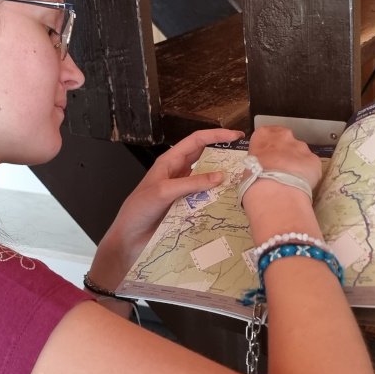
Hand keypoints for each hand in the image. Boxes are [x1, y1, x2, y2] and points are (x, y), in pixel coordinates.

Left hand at [88, 128, 244, 289]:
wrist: (129, 238)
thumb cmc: (138, 210)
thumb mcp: (163, 192)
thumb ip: (191, 183)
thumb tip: (220, 175)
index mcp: (170, 162)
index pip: (196, 141)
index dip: (216, 135)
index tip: (236, 136)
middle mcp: (178, 174)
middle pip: (205, 158)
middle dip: (224, 155)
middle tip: (245, 158)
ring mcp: (183, 191)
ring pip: (207, 180)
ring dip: (223, 179)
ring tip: (242, 180)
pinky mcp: (186, 207)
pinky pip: (205, 199)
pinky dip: (217, 199)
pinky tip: (230, 203)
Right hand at [242, 126, 323, 242]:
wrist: (275, 191)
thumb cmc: (255, 180)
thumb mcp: (247, 167)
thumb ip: (257, 162)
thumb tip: (260, 169)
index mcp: (263, 135)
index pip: (266, 133)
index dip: (268, 145)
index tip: (268, 155)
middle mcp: (284, 136)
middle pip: (286, 140)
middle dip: (285, 152)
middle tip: (280, 168)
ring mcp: (301, 146)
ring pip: (300, 152)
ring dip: (296, 163)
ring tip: (291, 179)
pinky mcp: (314, 159)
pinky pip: (311, 165)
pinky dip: (308, 173)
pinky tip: (301, 184)